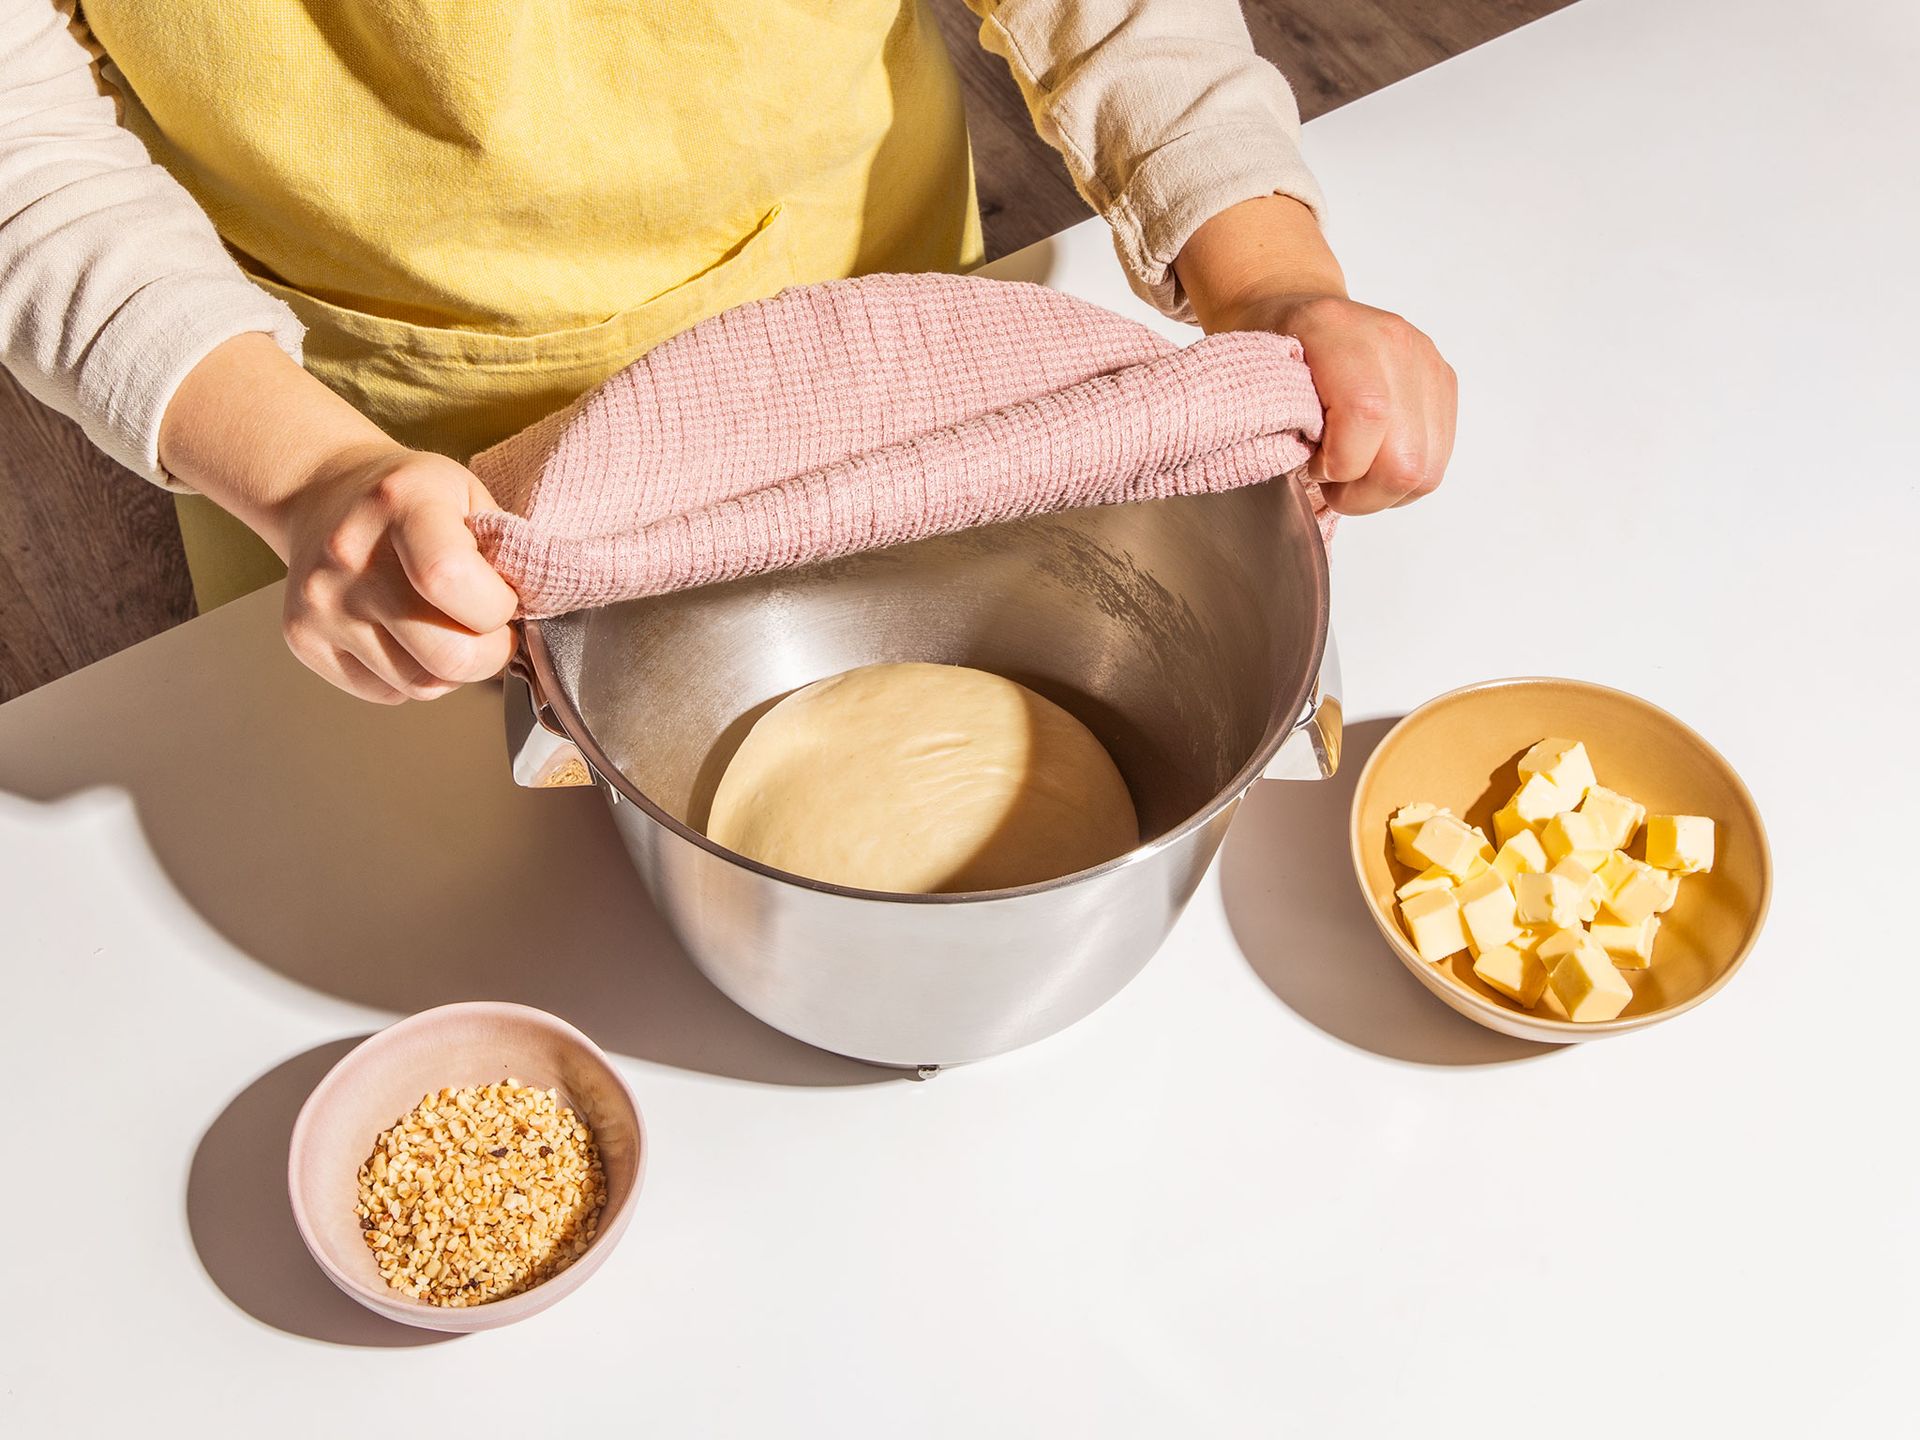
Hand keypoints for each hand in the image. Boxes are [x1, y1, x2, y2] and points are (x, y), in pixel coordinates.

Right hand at [160, 333, 518, 703]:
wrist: (324, 492)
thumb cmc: (413, 496)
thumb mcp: (469, 494)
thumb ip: (506, 551)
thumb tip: (539, 613)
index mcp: (400, 504)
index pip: (451, 580)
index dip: (498, 606)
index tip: (503, 597)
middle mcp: (348, 556)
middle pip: (447, 658)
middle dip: (488, 653)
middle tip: (487, 626)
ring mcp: (319, 602)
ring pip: (421, 686)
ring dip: (451, 668)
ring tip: (445, 624)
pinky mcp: (302, 639)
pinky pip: (386, 692)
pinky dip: (410, 674)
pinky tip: (407, 634)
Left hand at [1173, 196, 1456, 513]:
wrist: (1298, 307)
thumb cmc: (1270, 350)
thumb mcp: (1252, 380)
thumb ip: (1276, 426)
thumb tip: (1308, 484)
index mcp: (1339, 331)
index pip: (1367, 414)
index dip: (1340, 463)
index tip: (1310, 469)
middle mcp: (1395, 342)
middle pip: (1406, 459)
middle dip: (1361, 493)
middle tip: (1328, 486)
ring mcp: (1427, 362)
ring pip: (1425, 470)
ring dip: (1382, 492)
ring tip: (1348, 476)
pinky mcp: (1443, 384)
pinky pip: (1435, 461)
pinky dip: (1399, 481)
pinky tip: (1368, 465)